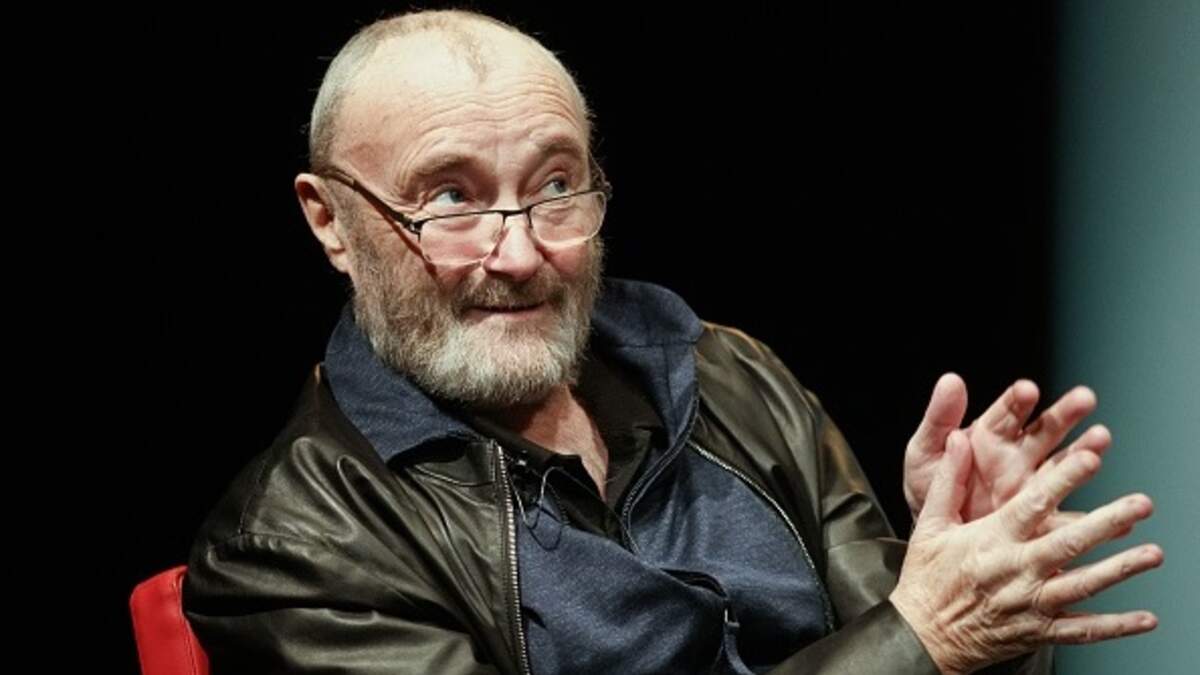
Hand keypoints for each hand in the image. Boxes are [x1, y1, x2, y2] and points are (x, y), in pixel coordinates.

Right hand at [891, 431, 1161, 673]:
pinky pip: (1083, 630)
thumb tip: (959, 439)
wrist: (922, 636)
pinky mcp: (1038, 631)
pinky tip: (1145, 617)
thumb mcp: (930, 526)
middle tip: (1140, 503)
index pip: (1032, 504)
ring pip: (1082, 585)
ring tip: (1153, 553)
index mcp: (990, 541)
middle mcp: (1014, 571)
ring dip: (1120, 569)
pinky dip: (1116, 625)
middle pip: (1068, 544)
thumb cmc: (927, 579)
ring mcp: (1029, 604)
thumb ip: (950, 481)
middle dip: (1107, 522)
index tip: (1089, 459)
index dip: (1063, 480)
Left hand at [904, 374, 1109, 521]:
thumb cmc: (927, 488)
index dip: (1018, 400)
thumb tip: (950, 379)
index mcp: (989, 436)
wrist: (934, 536)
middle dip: (1064, 413)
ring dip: (1083, 452)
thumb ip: (939, 419)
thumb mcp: (924, 453)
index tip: (1027, 390)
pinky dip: (1092, 517)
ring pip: (1064, 465)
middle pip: (1046, 429)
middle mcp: (1018, 456)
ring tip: (1099, 440)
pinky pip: (1069, 519)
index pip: (1008, 411)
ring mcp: (1033, 487)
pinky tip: (1114, 512)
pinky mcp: (1041, 520)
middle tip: (1084, 399)